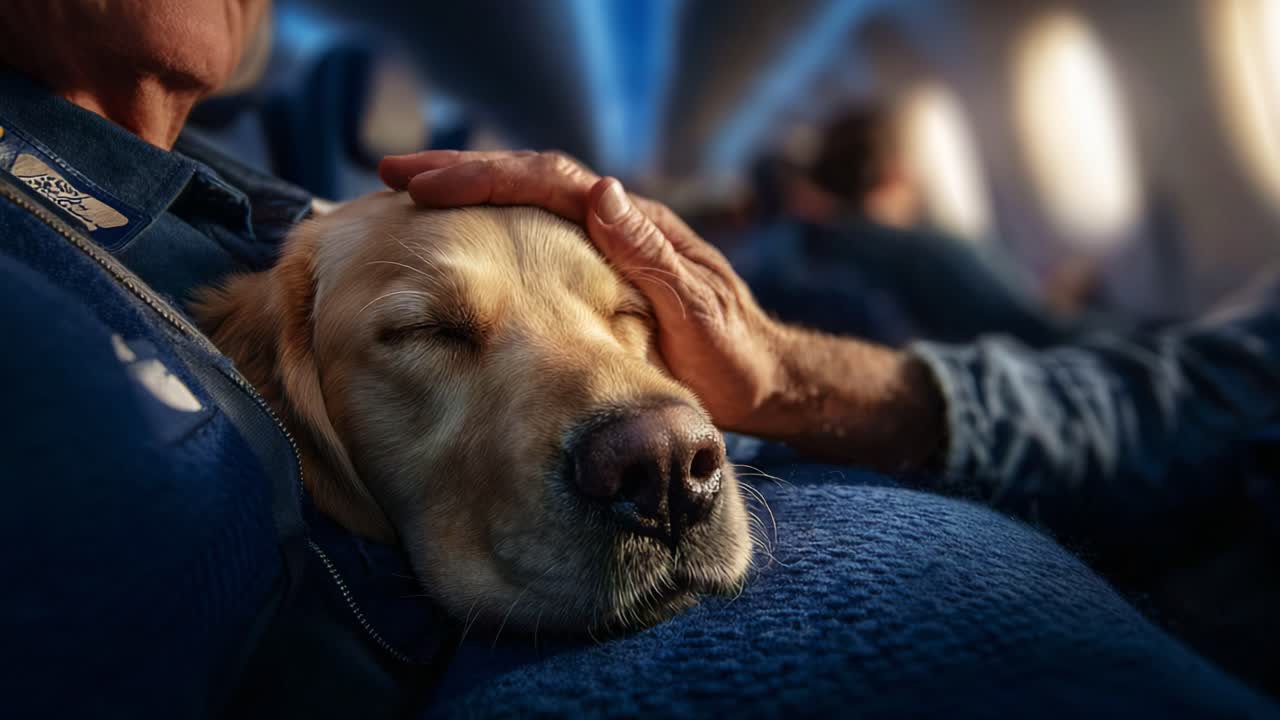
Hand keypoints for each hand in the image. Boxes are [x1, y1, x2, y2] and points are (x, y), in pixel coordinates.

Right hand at [379, 151, 946, 469]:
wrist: (766, 379)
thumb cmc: (735, 357)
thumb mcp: (697, 311)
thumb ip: (650, 254)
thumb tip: (600, 189)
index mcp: (635, 225)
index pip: (551, 181)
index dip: (484, 177)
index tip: (424, 181)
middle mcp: (620, 223)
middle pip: (532, 178)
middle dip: (462, 171)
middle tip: (395, 173)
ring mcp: (613, 244)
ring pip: (532, 202)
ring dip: (473, 192)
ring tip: (412, 192)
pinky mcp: (606, 270)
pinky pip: (541, 234)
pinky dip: (497, 224)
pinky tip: (464, 237)